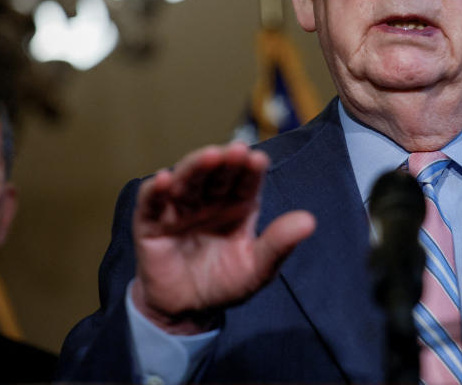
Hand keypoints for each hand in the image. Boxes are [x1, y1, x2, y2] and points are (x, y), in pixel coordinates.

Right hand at [131, 141, 315, 333]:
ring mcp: (179, 208)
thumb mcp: (257, 268)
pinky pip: (151, 202)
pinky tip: (165, 179)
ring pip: (187, 180)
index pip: (246, 181)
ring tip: (210, 157)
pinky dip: (155, 189)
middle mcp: (209, 200)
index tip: (259, 159)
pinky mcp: (151, 222)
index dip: (251, 169)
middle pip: (217, 174)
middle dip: (226, 162)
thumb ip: (279, 244)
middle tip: (236, 150)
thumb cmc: (225, 282)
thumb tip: (310, 221)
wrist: (188, 310)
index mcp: (238, 205)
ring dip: (196, 167)